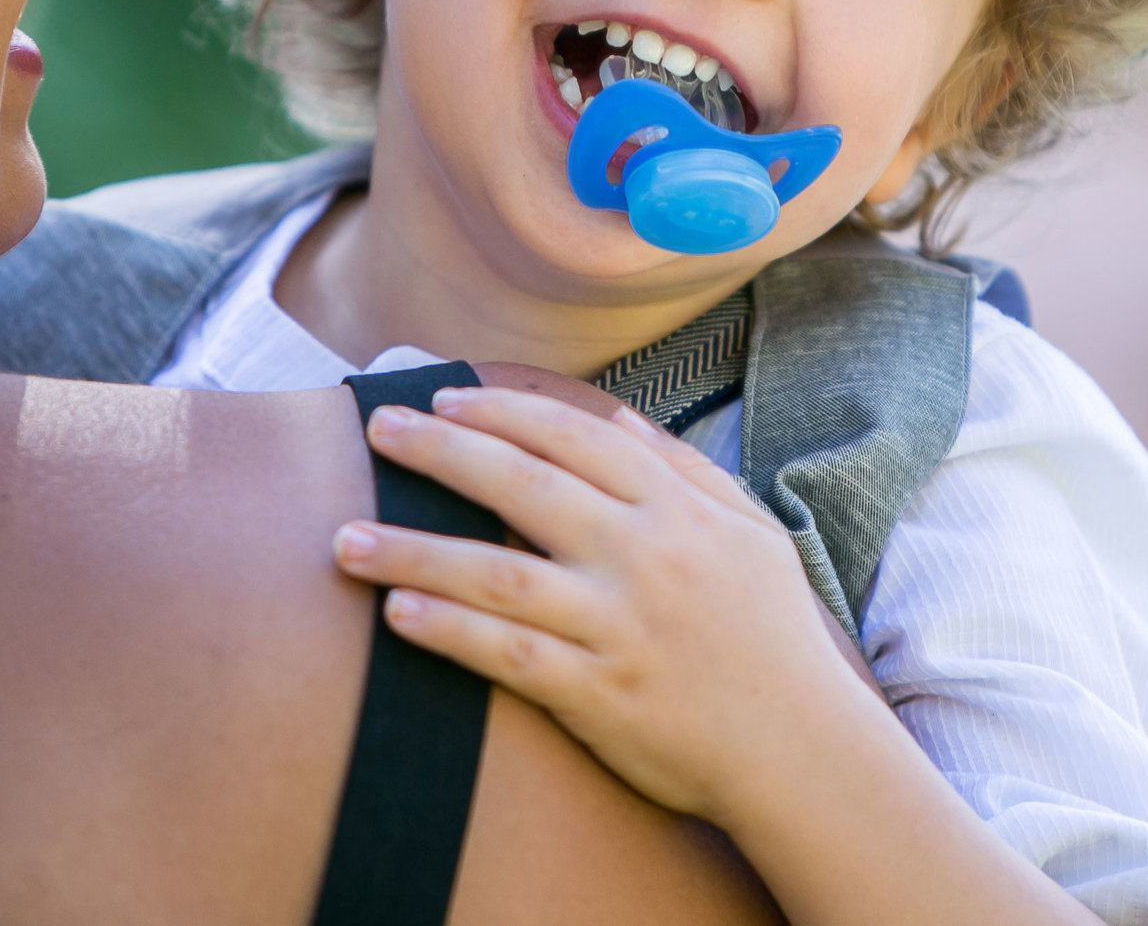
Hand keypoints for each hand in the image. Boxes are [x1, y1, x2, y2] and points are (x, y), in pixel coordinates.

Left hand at [331, 386, 887, 827]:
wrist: (803, 751)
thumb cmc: (773, 639)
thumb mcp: (751, 533)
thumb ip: (683, 469)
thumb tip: (617, 418)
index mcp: (677, 509)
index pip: (573, 436)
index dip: (501, 410)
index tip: (444, 397)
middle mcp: (644, 555)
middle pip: (521, 484)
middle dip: (439, 450)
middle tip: (377, 428)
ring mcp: (619, 625)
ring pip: (497, 574)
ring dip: (413, 550)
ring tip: (344, 540)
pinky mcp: (600, 694)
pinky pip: (510, 656)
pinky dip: (452, 632)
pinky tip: (400, 614)